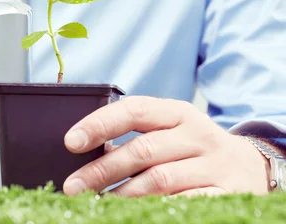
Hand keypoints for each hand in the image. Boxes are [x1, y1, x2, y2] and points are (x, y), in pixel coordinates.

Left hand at [62, 96, 269, 196]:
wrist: (250, 166)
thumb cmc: (192, 147)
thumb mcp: (171, 130)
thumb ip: (137, 134)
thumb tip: (85, 152)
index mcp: (177, 113)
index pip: (134, 110)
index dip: (100, 124)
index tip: (71, 141)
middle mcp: (196, 134)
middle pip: (142, 150)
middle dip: (102, 169)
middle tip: (73, 186)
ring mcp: (213, 164)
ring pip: (160, 179)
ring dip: (123, 194)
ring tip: (98, 203)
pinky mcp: (226, 193)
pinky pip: (186, 202)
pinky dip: (157, 208)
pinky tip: (133, 213)